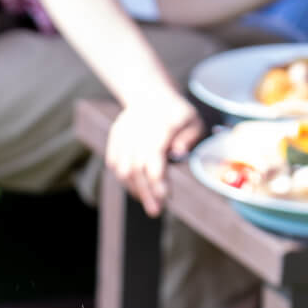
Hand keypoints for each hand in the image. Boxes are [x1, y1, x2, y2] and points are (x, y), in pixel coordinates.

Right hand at [106, 91, 202, 217]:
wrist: (151, 95)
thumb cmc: (178, 114)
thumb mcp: (193, 121)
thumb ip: (189, 137)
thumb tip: (179, 154)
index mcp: (160, 126)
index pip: (153, 156)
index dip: (157, 179)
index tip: (165, 196)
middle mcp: (138, 130)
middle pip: (137, 167)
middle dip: (146, 192)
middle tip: (155, 211)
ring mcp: (124, 134)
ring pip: (123, 168)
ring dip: (134, 188)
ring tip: (148, 201)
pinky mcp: (115, 138)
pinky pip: (114, 164)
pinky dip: (124, 179)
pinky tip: (137, 188)